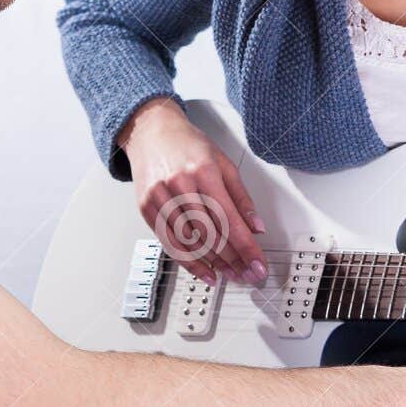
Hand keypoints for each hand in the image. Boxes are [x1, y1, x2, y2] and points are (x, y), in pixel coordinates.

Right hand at [119, 97, 266, 285]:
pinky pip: (170, 244)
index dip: (246, 247)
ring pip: (190, 242)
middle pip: (210, 234)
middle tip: (248, 274)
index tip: (258, 264)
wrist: (151, 132)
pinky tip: (205, 271)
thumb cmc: (188, 145)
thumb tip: (256, 227)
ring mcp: (160, 198)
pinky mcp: (146, 208)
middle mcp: (180, 185)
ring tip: (230, 274)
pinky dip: (189, 262)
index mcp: (204, 172)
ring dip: (213, 264)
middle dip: (233, 260)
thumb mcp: (223, 163)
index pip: (230, 219)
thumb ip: (241, 197)